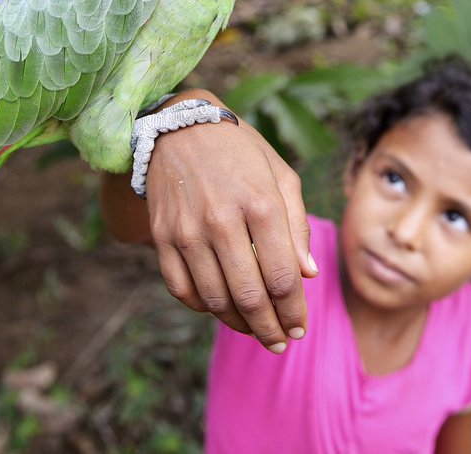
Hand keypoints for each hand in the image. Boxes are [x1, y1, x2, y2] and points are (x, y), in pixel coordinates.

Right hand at [134, 90, 316, 352]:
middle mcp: (223, 219)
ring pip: (215, 299)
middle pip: (250, 296)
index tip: (299, 329)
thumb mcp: (281, 175)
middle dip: (269, 329)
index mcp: (261, 202)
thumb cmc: (241, 152)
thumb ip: (297, 225)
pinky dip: (202, 307)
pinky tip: (219, 308)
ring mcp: (188, 230)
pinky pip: (181, 289)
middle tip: (279, 342)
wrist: (181, 128)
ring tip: (253, 330)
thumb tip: (308, 275)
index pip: (282, 277)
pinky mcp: (163, 236)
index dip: (293, 311)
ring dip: (238, 324)